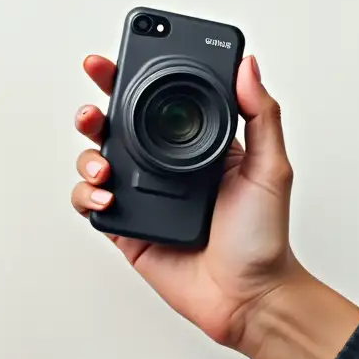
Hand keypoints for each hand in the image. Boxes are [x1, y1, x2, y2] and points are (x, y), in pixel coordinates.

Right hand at [71, 54, 297, 350]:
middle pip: (112, 126)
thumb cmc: (263, 239)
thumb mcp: (271, 167)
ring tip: (103, 166)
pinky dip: (87, 195)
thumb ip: (261, 114)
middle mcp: (161, 166)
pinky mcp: (125, 227)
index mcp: (192, 145)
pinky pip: (89, 203)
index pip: (153, 102)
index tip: (111, 61)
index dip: (127, 79)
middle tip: (91, 111)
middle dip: (92, 112)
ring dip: (87, 155)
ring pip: (94, 160)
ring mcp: (140, 196)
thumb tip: (247, 66)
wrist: (247, 297)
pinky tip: (105, 197)